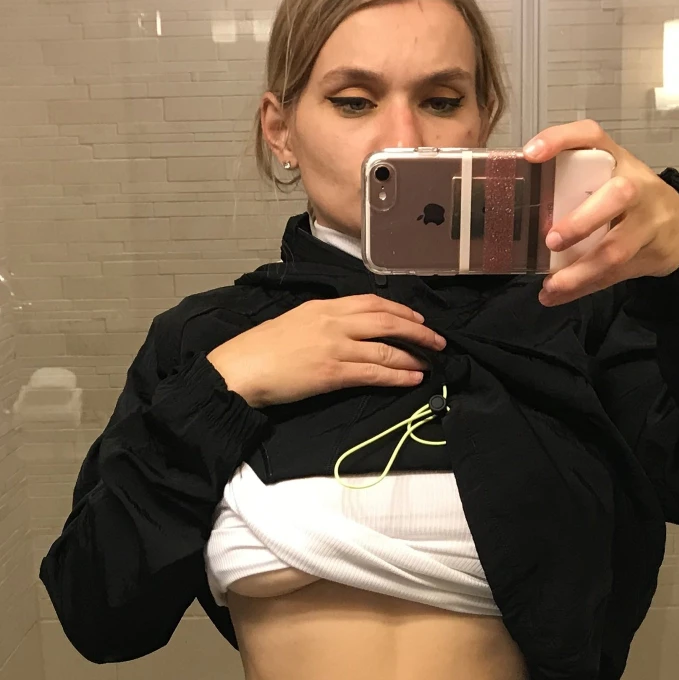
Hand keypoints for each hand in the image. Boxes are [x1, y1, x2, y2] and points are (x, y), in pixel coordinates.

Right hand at [207, 295, 444, 406]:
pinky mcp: (333, 373)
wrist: (240, 368)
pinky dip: (398, 375)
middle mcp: (333, 322)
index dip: (400, 310)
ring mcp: (335, 347)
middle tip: (438, 340)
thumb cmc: (261, 349)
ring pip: (386, 347)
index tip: (417, 318)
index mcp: (323, 307)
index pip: (371, 302)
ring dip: (413, 354)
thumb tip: (347, 329)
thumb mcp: (295, 322)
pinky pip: (374, 372)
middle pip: (386, 320)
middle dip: (417, 329)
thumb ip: (323, 322)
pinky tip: (413, 378)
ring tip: (431, 361)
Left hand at [522, 120, 678, 306]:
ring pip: (616, 248)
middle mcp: (636, 184)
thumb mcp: (607, 181)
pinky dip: (583, 287)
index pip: (591, 136)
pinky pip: (614, 274)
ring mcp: (648, 220)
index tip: (530, 154)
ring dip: (580, 272)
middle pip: (618, 196)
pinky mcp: (650, 252)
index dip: (561, 140)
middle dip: (582, 221)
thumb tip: (518, 207)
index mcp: (617, 159)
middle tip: (551, 241)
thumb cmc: (629, 201)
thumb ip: (574, 186)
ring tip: (551, 285)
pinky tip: (557, 294)